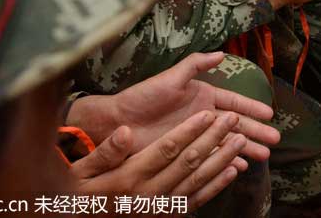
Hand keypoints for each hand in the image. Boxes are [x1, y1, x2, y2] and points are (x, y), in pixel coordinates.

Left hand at [68, 53, 279, 161]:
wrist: (117, 122)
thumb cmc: (143, 97)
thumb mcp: (171, 76)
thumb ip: (196, 65)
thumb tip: (221, 54)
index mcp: (203, 96)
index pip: (234, 102)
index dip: (252, 107)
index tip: (270, 113)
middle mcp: (203, 116)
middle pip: (236, 124)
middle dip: (256, 131)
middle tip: (275, 140)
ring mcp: (196, 135)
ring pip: (227, 142)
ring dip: (245, 148)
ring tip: (263, 156)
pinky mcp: (186, 151)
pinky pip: (210, 157)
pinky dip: (225, 161)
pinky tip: (239, 166)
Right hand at [71, 111, 246, 210]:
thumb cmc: (79, 192)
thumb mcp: (82, 170)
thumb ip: (105, 152)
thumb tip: (124, 132)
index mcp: (130, 177)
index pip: (167, 149)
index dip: (189, 131)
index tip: (208, 114)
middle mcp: (148, 193)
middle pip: (188, 162)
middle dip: (213, 139)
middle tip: (233, 119)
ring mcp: (159, 207)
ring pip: (198, 180)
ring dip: (222, 159)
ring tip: (242, 141)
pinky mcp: (165, 215)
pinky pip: (196, 200)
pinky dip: (216, 185)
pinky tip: (233, 170)